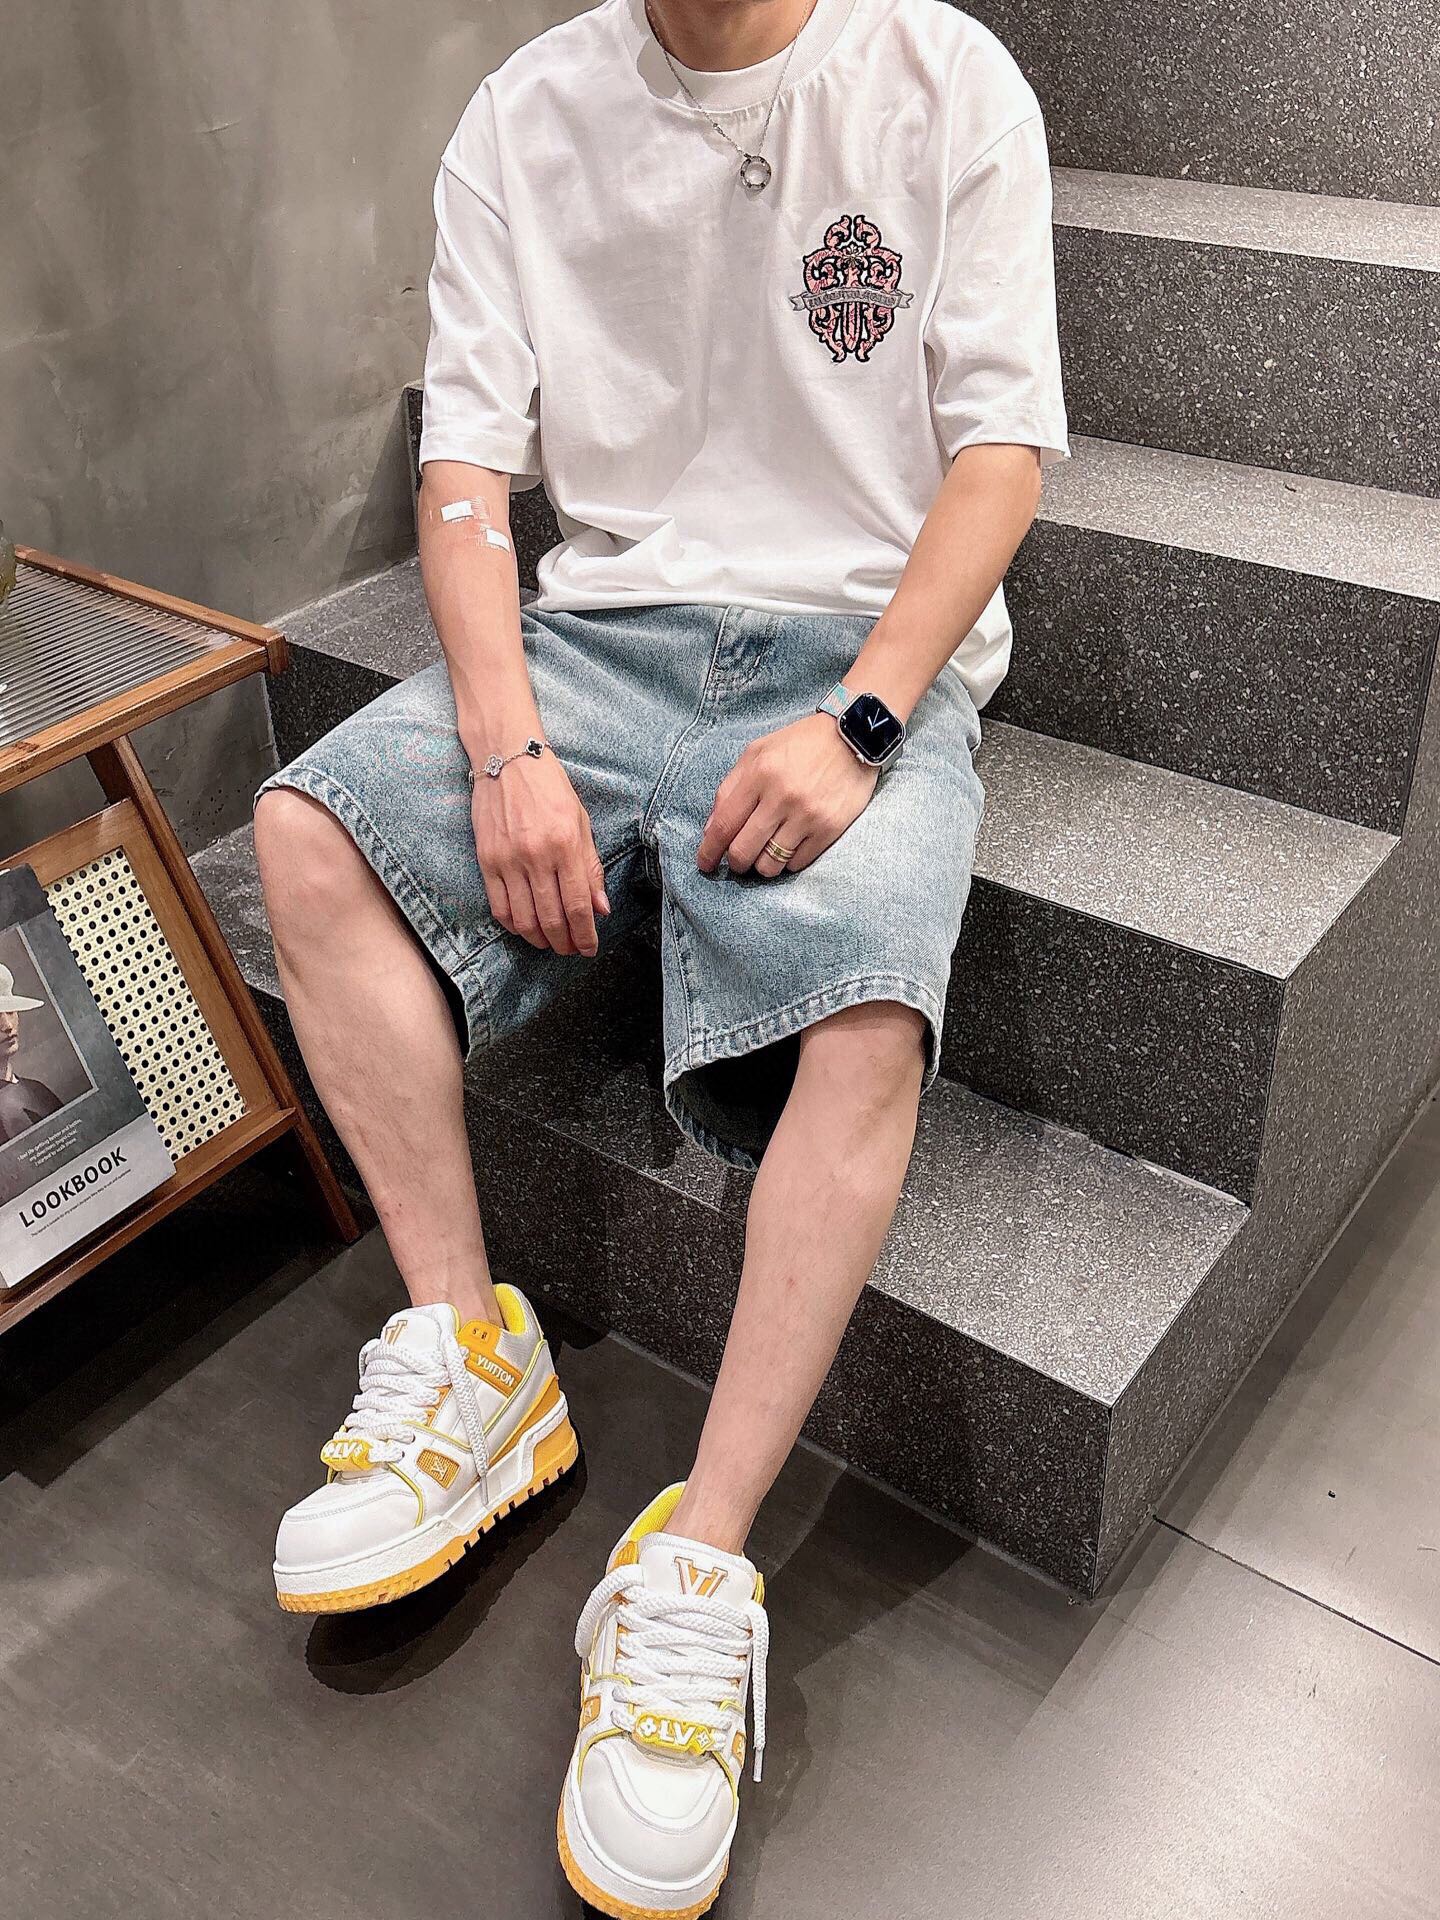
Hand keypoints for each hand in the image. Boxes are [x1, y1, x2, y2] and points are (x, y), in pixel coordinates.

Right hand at [471, 751, 609, 954]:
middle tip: (571, 950)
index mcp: (565, 844)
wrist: (508, 760)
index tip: (589, 948)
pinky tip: (525, 928)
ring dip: (540, 939)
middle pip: (552, 918)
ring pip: (524, 919)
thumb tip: (600, 908)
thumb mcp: (580, 822)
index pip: (578, 905)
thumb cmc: (550, 787)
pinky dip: (513, 925)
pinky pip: (499, 906)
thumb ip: (590, 867)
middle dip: (564, 943)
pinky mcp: (487, 860)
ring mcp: (508, 860)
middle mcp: (536, 855)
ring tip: (550, 943)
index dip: (585, 934)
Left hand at [697, 712, 878, 877]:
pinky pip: (797, 863)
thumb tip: (711, 830)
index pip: (724, 824)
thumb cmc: (801, 744)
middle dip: (735, 863)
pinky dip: (788, 861)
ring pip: (770, 864)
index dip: (709, 851)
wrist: (854, 735)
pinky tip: (790, 845)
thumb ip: (730, 788)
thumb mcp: (758, 752)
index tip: (705, 864)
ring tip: (766, 852)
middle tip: (738, 860)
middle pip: (743, 851)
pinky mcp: (830, 828)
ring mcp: (807, 815)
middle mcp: (782, 796)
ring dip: (762, 865)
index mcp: (759, 774)